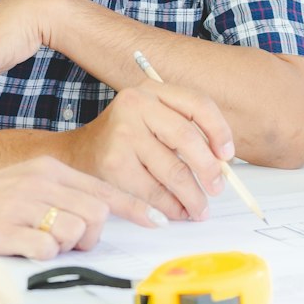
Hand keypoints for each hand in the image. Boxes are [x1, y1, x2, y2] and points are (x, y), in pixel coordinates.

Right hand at [0, 156, 155, 259]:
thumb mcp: (34, 182)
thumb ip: (67, 192)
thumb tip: (104, 212)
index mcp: (51, 169)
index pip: (104, 188)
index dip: (134, 207)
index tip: (158, 221)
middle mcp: (41, 183)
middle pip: (96, 213)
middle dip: (92, 234)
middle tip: (71, 239)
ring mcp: (23, 205)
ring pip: (75, 231)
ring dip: (65, 244)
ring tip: (41, 238)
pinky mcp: (6, 230)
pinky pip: (46, 248)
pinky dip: (43, 253)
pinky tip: (26, 245)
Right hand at [63, 83, 234, 221]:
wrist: (76, 154)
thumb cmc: (124, 139)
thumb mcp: (151, 119)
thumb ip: (184, 131)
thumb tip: (223, 163)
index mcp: (151, 91)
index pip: (198, 104)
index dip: (219, 131)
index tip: (227, 156)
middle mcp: (135, 106)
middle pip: (187, 139)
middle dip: (208, 170)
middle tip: (217, 189)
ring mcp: (123, 134)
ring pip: (173, 171)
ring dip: (192, 196)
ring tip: (199, 208)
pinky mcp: (114, 165)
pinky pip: (154, 192)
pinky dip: (170, 207)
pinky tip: (176, 212)